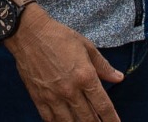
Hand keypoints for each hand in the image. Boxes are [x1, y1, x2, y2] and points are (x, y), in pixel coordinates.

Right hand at [4, 7, 122, 121]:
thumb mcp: (86, 47)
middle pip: (87, 118)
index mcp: (85, 76)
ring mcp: (53, 96)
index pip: (103, 105)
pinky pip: (50, 119)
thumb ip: (103, 66)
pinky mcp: (39, 97)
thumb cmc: (59, 36)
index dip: (111, 119)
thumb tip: (119, 78)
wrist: (29, 33)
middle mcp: (70, 90)